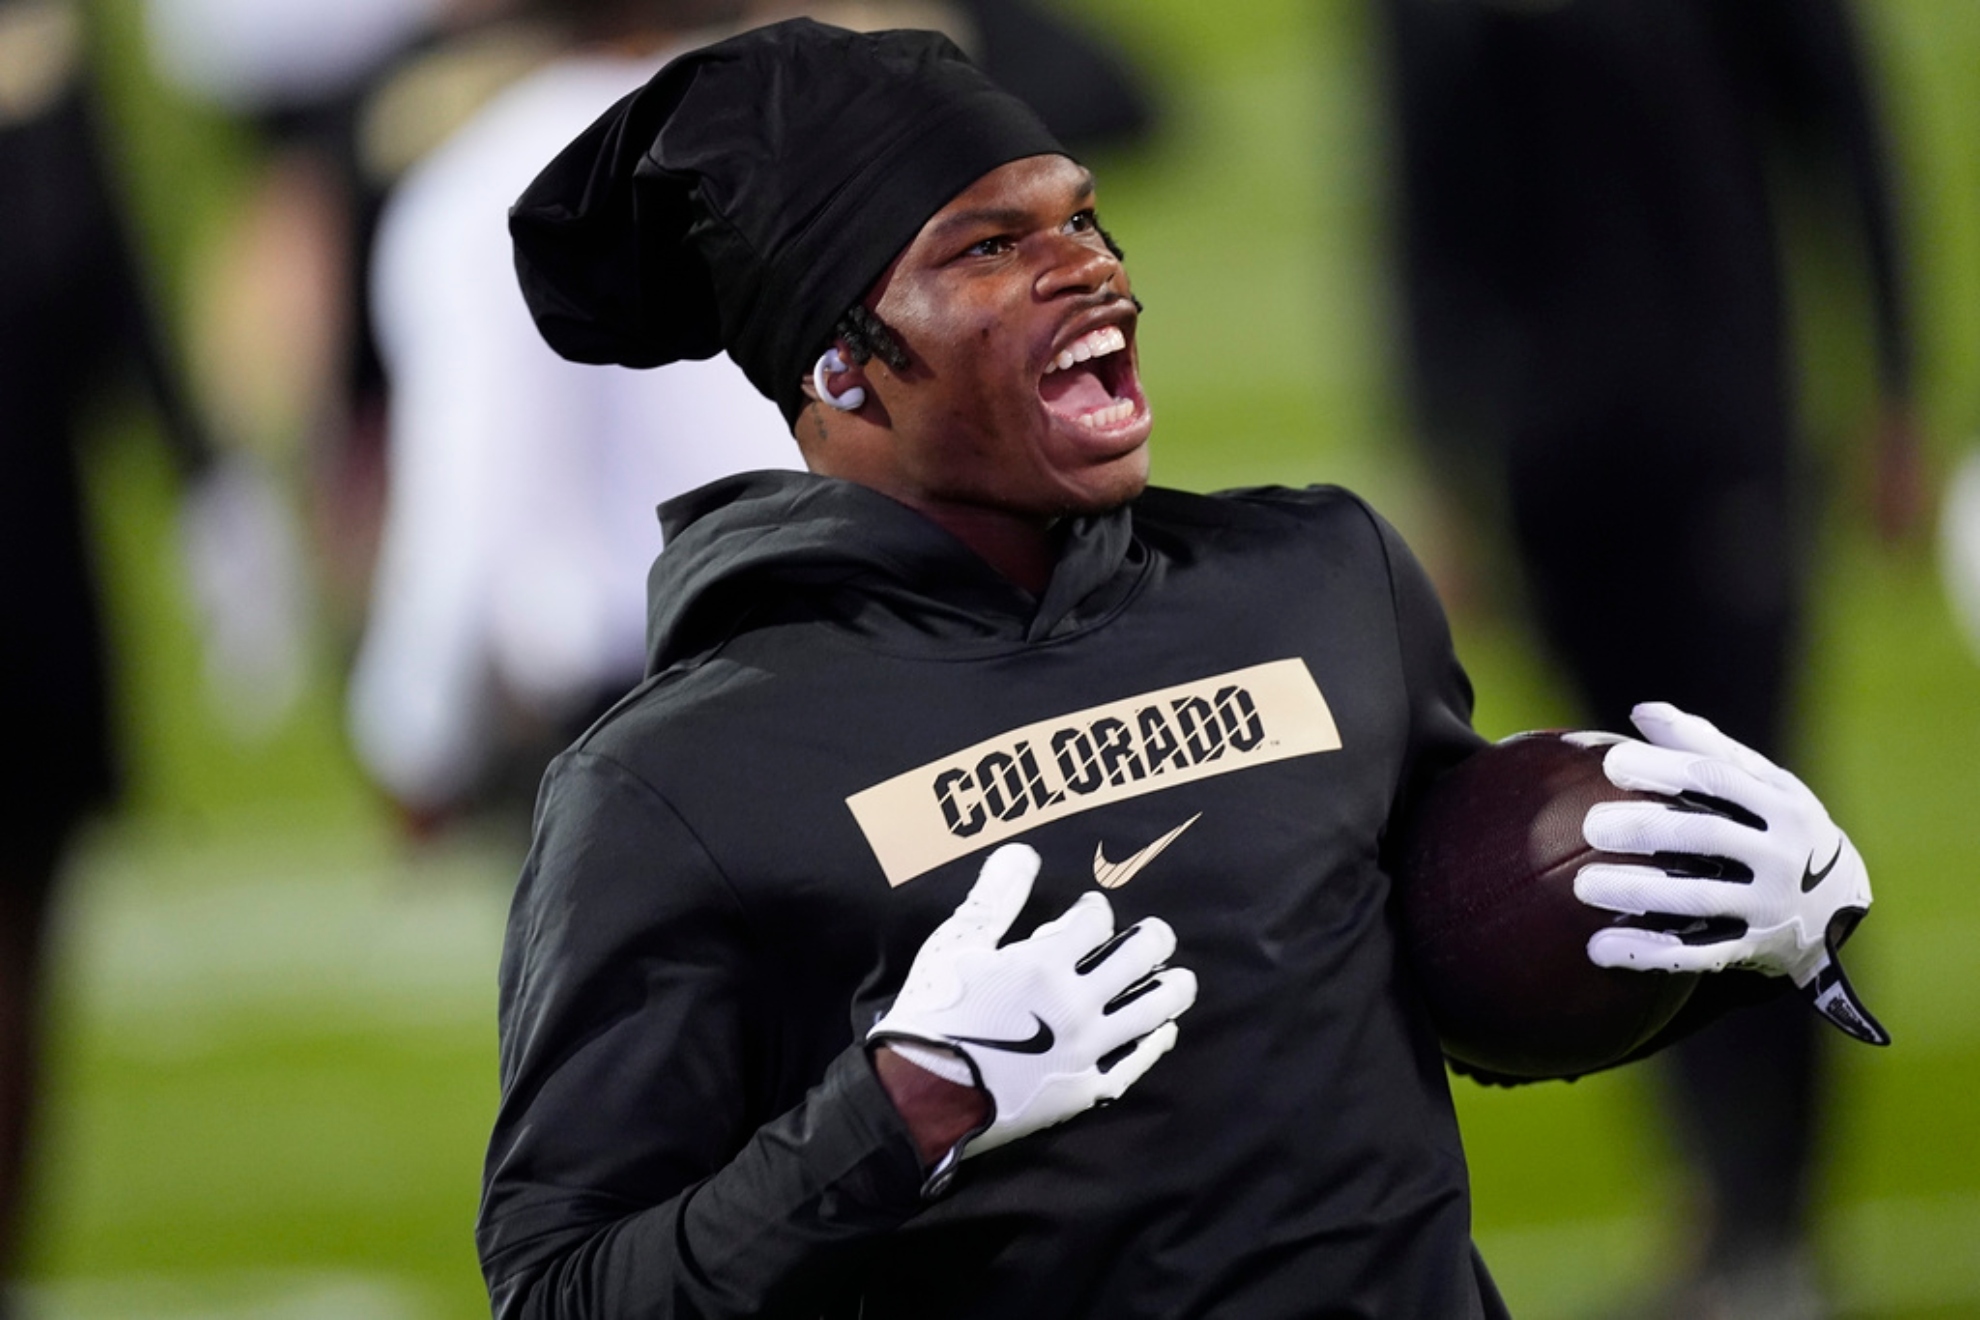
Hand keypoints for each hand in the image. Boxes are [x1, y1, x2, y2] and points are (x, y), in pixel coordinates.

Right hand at [869, 844, 1196, 1162]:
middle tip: (1157, 934)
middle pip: (1137, 958)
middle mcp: (1075, 1004)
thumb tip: (1023, 852)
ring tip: (1181, 980)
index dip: (1095, 910)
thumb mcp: (955, 946)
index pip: (1095, 921)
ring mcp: (1084, 1050)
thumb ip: (995, 897)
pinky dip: (1154, 1044)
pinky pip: (1133, 1065)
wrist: (920, 1096)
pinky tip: (1164, 1032)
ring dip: (1171, 990)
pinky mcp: (1083, 1089)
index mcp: (1044, 964)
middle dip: (1152, 939)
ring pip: (1148, 1011)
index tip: (1091, 911)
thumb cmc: (933, 1014)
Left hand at [1572, 703, 1888, 1044]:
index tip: (1612, 764)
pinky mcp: (1753, 949)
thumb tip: (1642, 712)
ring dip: (1639, 892)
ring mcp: (1768, 906)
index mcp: (1780, 805)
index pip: (1717, 779)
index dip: (1663, 769)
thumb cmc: (1779, 826)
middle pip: (1706, 836)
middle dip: (1647, 829)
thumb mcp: (1764, 783)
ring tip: (1583, 886)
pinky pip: (1697, 954)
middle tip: (1592, 825)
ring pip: (1699, 898)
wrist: (1841, 905)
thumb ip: (1705, 747)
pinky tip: (1599, 948)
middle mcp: (1779, 855)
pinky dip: (1648, 952)